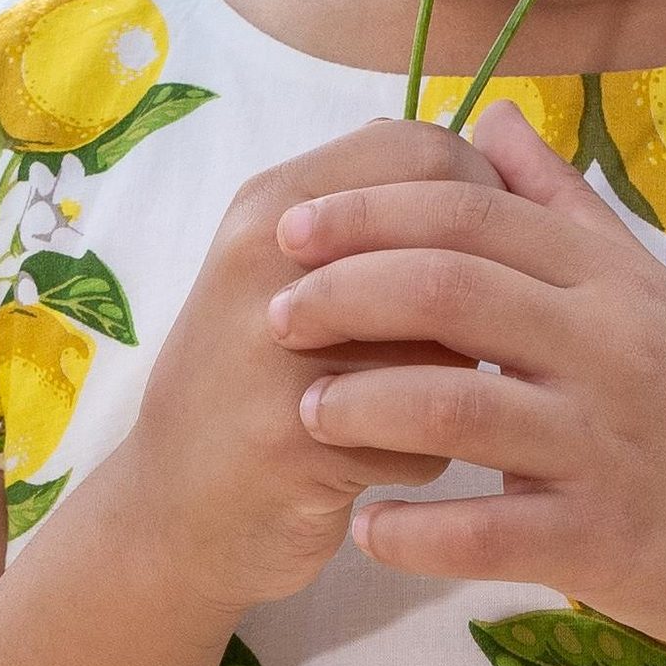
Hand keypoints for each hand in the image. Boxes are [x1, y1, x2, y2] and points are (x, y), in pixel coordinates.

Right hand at [92, 139, 446, 624]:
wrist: (170, 515)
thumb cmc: (250, 386)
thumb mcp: (285, 273)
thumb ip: (370, 215)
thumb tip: (487, 150)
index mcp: (271, 205)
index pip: (422, 151)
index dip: (486, 196)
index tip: (495, 251)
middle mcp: (267, 262)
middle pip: (446, 244)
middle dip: (483, 296)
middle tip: (472, 340)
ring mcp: (276, 354)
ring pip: (447, 346)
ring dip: (460, 381)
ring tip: (425, 404)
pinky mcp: (297, 442)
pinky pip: (425, 438)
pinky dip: (424, 459)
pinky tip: (387, 465)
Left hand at [272, 109, 665, 659]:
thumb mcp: (657, 293)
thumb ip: (568, 209)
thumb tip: (495, 118)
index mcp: (612, 282)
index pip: (472, 213)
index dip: (370, 212)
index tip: (294, 228)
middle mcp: (609, 348)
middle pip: (449, 290)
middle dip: (343, 293)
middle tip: (274, 312)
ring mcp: (605, 445)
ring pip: (454, 405)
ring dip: (360, 407)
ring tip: (306, 414)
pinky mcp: (602, 540)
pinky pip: (483, 533)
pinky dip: (411, 532)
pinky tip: (365, 530)